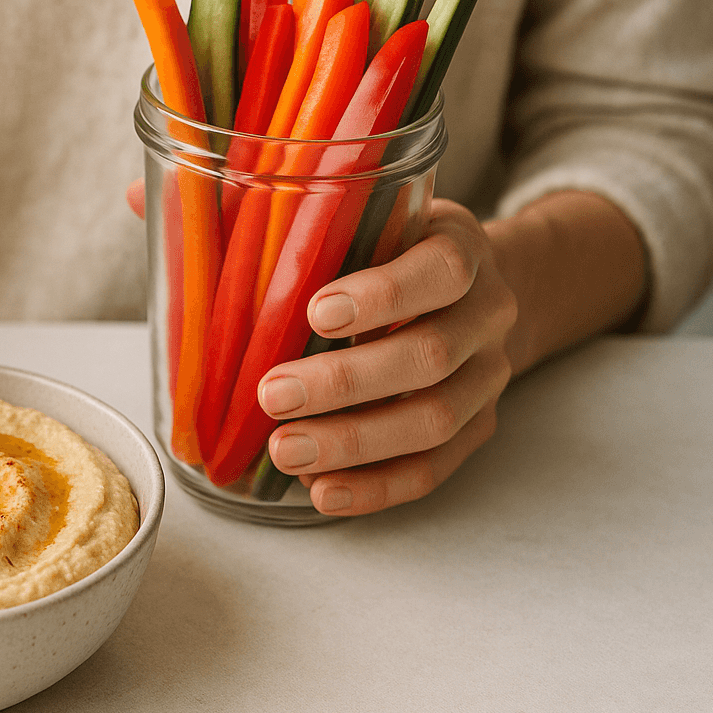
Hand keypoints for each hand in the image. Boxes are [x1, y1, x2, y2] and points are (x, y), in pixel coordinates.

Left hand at [259, 199, 515, 514]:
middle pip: (430, 356)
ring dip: (353, 442)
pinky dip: (375, 487)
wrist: (471, 293)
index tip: (316, 312)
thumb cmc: (393, 254)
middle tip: (273, 395)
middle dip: (345, 383)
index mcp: (460, 250)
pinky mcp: (477, 427)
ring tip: (285, 451)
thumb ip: (324, 237)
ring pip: (433, 420)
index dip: (384, 294)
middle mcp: (487, 314)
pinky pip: (432, 468)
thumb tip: (224, 258)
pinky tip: (322, 490)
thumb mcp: (372, 222)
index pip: (442, 269)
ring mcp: (488, 376)